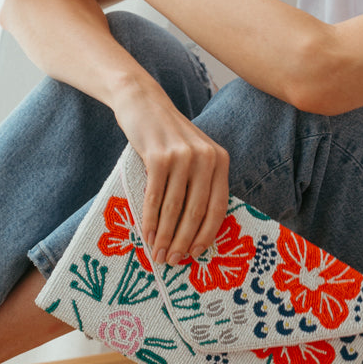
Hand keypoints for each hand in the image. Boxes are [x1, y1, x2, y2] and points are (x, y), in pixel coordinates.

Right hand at [113, 84, 228, 265]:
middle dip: (183, 241)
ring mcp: (183, 156)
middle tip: (172, 261)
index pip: (218, 206)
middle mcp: (206, 157)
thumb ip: (198, 183)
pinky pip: (155, 196)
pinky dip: (150, 219)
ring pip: (175, 207)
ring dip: (165, 235)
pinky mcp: (159, 156)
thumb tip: (192, 230)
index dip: (207, 235)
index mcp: (220, 159)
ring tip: (157, 253)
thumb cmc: (166, 137)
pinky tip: (146, 233)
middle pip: (197, 211)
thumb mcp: (192, 155)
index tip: (194, 255)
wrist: (142, 103)